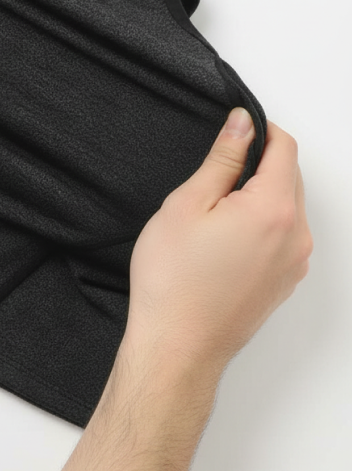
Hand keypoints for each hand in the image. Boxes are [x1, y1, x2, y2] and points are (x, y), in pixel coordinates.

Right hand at [124, 108, 312, 371]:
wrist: (178, 345)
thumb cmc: (174, 281)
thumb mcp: (187, 204)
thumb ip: (222, 159)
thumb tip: (242, 125)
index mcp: (274, 209)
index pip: (285, 148)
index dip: (260, 131)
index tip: (235, 131)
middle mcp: (296, 235)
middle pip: (290, 176)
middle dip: (258, 163)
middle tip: (212, 176)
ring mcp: (295, 263)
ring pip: (288, 206)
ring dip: (260, 195)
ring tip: (213, 213)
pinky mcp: (286, 282)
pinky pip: (285, 236)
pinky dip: (262, 224)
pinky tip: (224, 240)